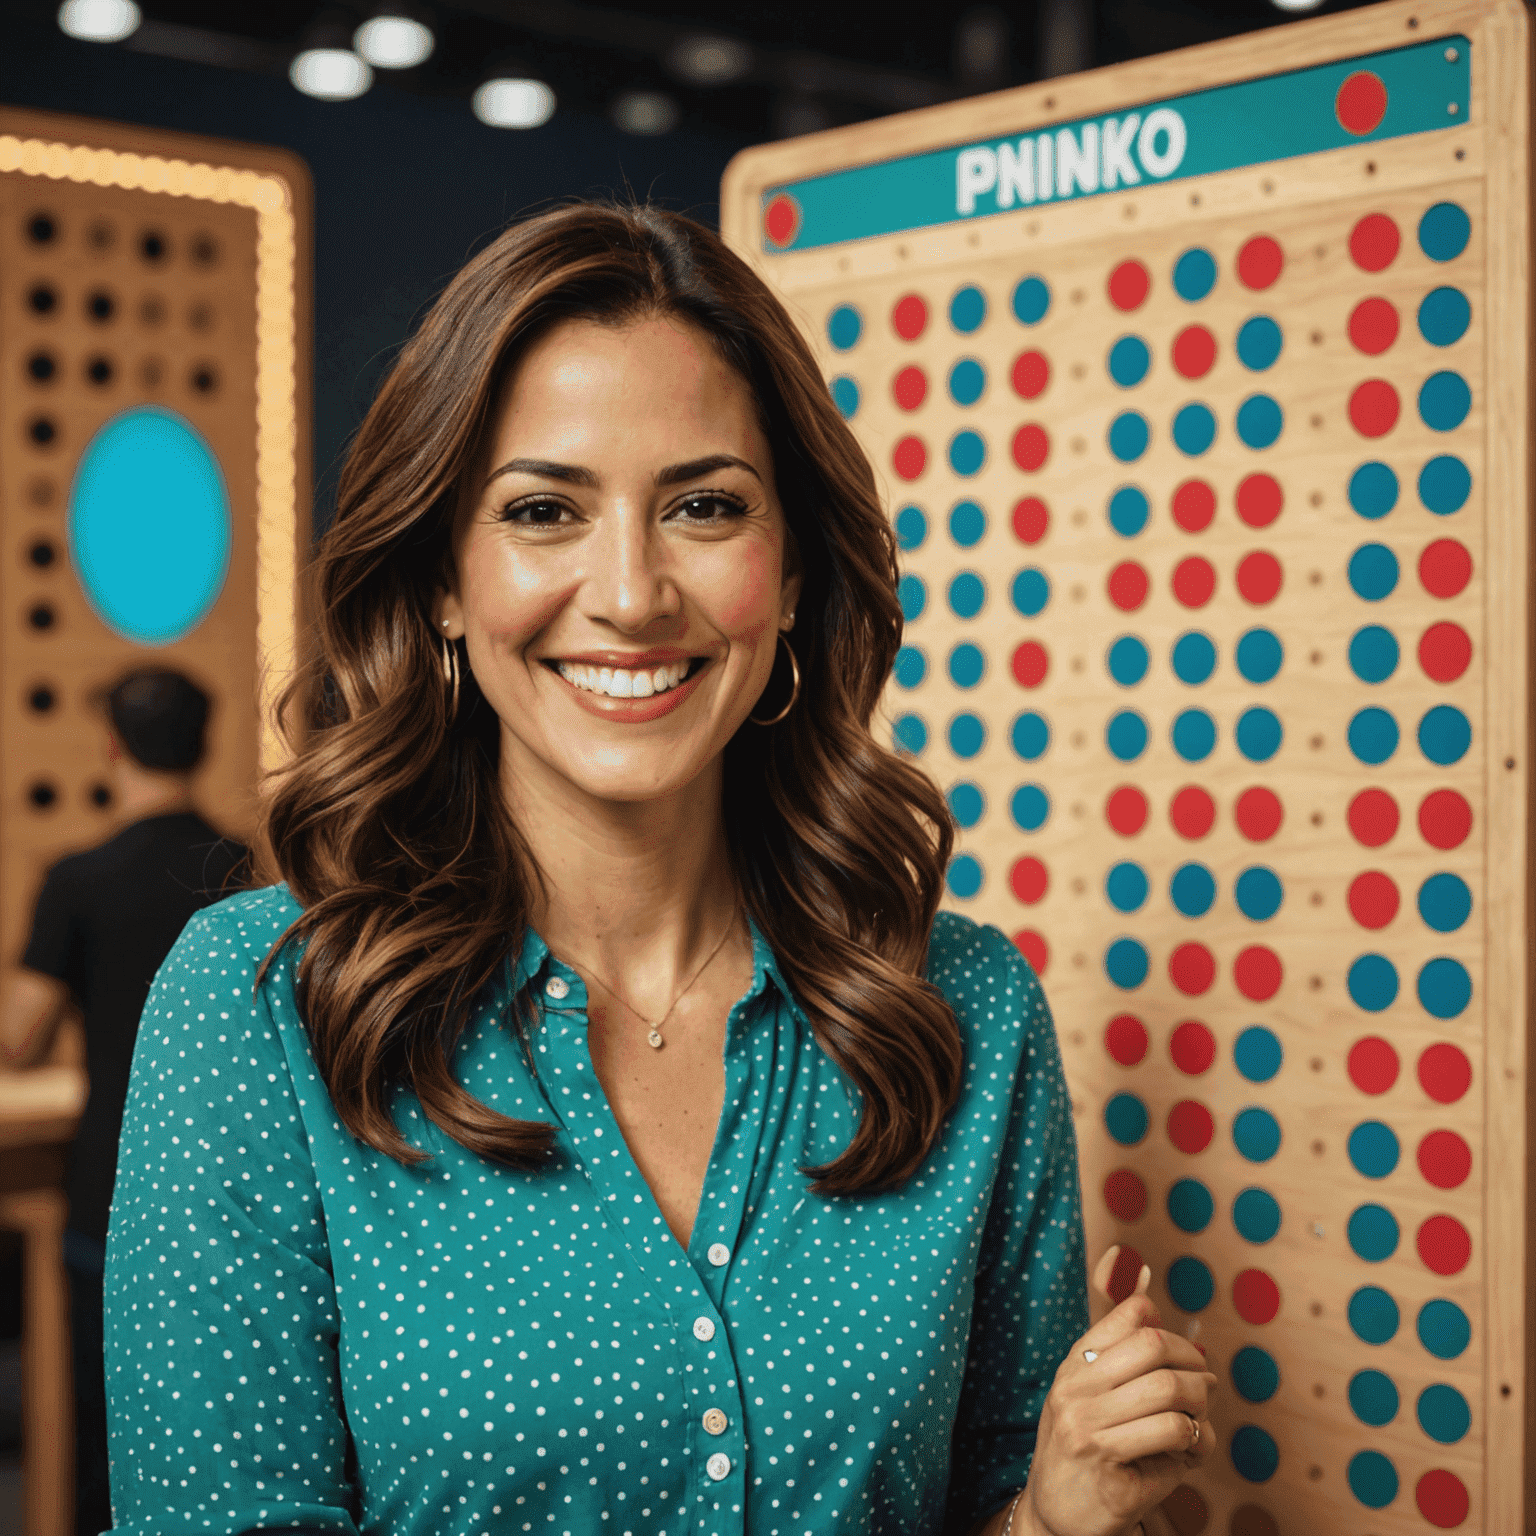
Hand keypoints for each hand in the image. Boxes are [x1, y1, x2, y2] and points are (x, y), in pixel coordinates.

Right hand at [1016, 1247, 1215, 1535]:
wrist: (1055, 1517)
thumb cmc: (1084, 1449)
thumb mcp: (1089, 1392)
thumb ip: (1118, 1345)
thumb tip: (1142, 1273)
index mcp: (1074, 1364)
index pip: (1130, 1315)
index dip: (1170, 1329)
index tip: (1182, 1356)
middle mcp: (1075, 1388)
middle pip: (1154, 1346)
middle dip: (1193, 1363)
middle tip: (1206, 1386)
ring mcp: (1088, 1426)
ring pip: (1168, 1389)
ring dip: (1200, 1405)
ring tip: (1199, 1421)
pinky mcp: (1109, 1464)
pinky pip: (1172, 1432)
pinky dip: (1195, 1440)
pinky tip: (1190, 1452)